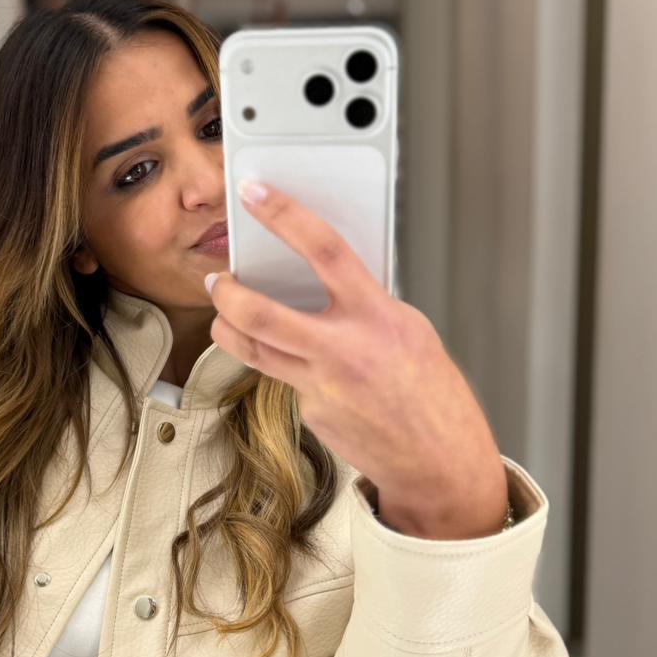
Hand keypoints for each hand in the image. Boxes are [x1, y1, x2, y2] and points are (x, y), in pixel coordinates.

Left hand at [205, 181, 508, 538]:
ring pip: (251, 349)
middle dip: (226, 292)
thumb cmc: (433, 395)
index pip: (323, 249)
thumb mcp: (409, 330)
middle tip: (217, 279)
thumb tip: (325, 283)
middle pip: (258, 312)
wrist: (439, 463)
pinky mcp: (310, 414)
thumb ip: (365, 304)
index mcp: (376, 316)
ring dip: (228, 327)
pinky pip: (285, 380)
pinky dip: (289, 368)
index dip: (284, 215)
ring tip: (224, 312)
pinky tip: (309, 372)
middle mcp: (342, 350)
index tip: (254, 193)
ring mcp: (320, 386)